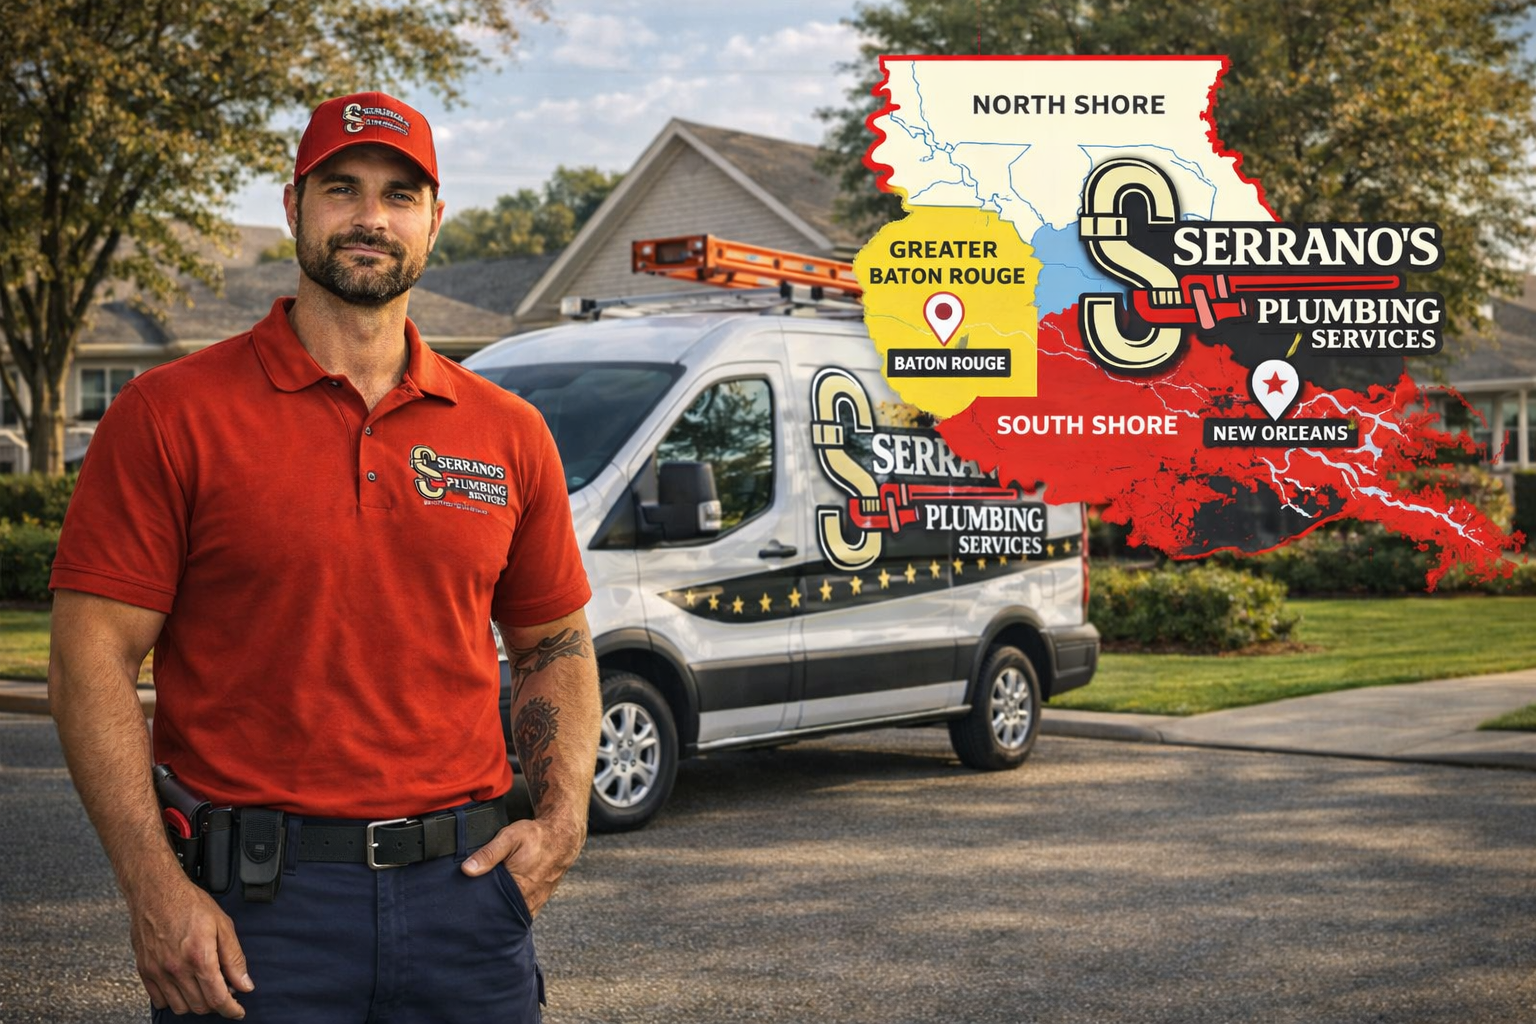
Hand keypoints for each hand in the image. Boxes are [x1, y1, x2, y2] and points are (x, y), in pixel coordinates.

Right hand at [127, 870, 252, 1017]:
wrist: (155, 892)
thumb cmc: (190, 903)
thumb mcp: (223, 925)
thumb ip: (234, 958)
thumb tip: (244, 984)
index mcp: (200, 957)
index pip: (218, 998)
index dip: (231, 1009)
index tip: (238, 1011)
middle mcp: (177, 969)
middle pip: (200, 1006)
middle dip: (217, 1004)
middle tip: (224, 991)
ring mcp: (158, 972)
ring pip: (180, 1007)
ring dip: (196, 1003)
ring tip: (205, 987)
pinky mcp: (145, 971)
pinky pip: (160, 1000)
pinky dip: (174, 999)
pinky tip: (184, 986)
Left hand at [461, 818, 583, 918]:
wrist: (562, 837)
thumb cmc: (536, 837)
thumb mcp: (509, 838)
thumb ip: (488, 854)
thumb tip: (467, 869)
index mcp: (520, 889)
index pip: (492, 910)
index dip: (478, 908)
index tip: (466, 906)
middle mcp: (529, 901)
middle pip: (501, 915)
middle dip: (487, 912)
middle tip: (473, 904)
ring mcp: (535, 903)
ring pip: (511, 915)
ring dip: (500, 911)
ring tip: (488, 902)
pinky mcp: (538, 902)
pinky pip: (521, 912)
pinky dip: (511, 909)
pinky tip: (504, 901)